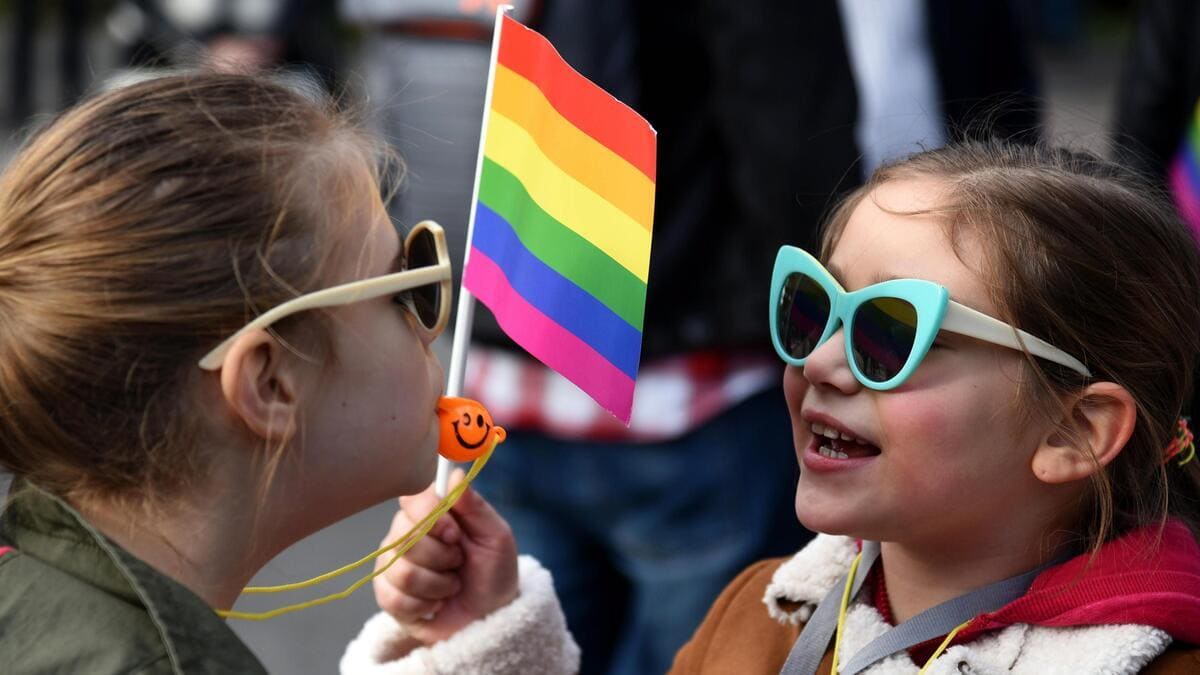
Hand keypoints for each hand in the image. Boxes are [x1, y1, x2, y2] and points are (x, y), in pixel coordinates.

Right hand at [373, 470, 518, 643]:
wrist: (489, 619)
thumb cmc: (494, 574)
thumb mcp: (496, 538)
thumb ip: (476, 506)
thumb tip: (456, 473)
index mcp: (434, 514)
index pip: (412, 498)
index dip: (430, 516)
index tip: (454, 534)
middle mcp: (408, 533)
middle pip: (404, 536)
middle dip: (441, 557)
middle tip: (458, 563)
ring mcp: (393, 563)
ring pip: (401, 570)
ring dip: (437, 584)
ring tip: (451, 586)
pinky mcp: (386, 594)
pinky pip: (392, 597)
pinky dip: (424, 605)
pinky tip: (436, 604)